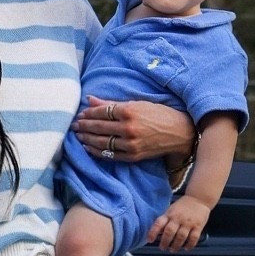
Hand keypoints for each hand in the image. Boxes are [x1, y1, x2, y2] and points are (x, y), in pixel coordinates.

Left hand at [72, 98, 195, 163]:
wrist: (179, 132)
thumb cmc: (159, 114)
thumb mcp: (137, 103)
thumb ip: (112, 103)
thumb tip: (90, 99)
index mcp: (129, 111)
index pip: (102, 112)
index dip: (89, 113)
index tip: (81, 114)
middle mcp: (128, 128)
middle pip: (99, 127)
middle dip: (84, 126)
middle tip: (74, 125)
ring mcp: (130, 144)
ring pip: (102, 142)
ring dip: (87, 139)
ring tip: (78, 136)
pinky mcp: (133, 156)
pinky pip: (110, 155)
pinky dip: (97, 152)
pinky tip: (88, 148)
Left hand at [147, 196, 209, 251]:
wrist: (199, 198)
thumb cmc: (183, 206)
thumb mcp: (171, 210)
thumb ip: (165, 220)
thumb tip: (158, 233)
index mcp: (169, 214)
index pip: (159, 223)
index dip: (153, 232)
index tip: (149, 240)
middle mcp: (178, 218)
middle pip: (169, 232)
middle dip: (165, 242)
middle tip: (163, 248)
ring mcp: (188, 223)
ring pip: (181, 237)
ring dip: (176, 246)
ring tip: (173, 250)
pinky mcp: (198, 226)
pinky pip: (193, 238)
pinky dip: (189, 245)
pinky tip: (186, 248)